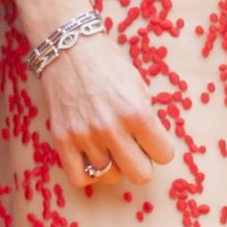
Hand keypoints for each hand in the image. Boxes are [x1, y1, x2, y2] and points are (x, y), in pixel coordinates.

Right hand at [34, 32, 173, 196]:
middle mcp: (111, 128)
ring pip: (110, 176)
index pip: (164, 154)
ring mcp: (84, 136)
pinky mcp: (62, 139)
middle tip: (133, 148)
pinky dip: (87, 174)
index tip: (152, 140)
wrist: (69, 48)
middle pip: (140, 174)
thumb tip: (150, 146)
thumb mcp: (139, 86)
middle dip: (141, 162)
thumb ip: (147, 118)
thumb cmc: (107, 64)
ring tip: (109, 146)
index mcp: (137, 112)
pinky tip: (91, 158)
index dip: (160, 148)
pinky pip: (79, 178)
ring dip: (113, 163)